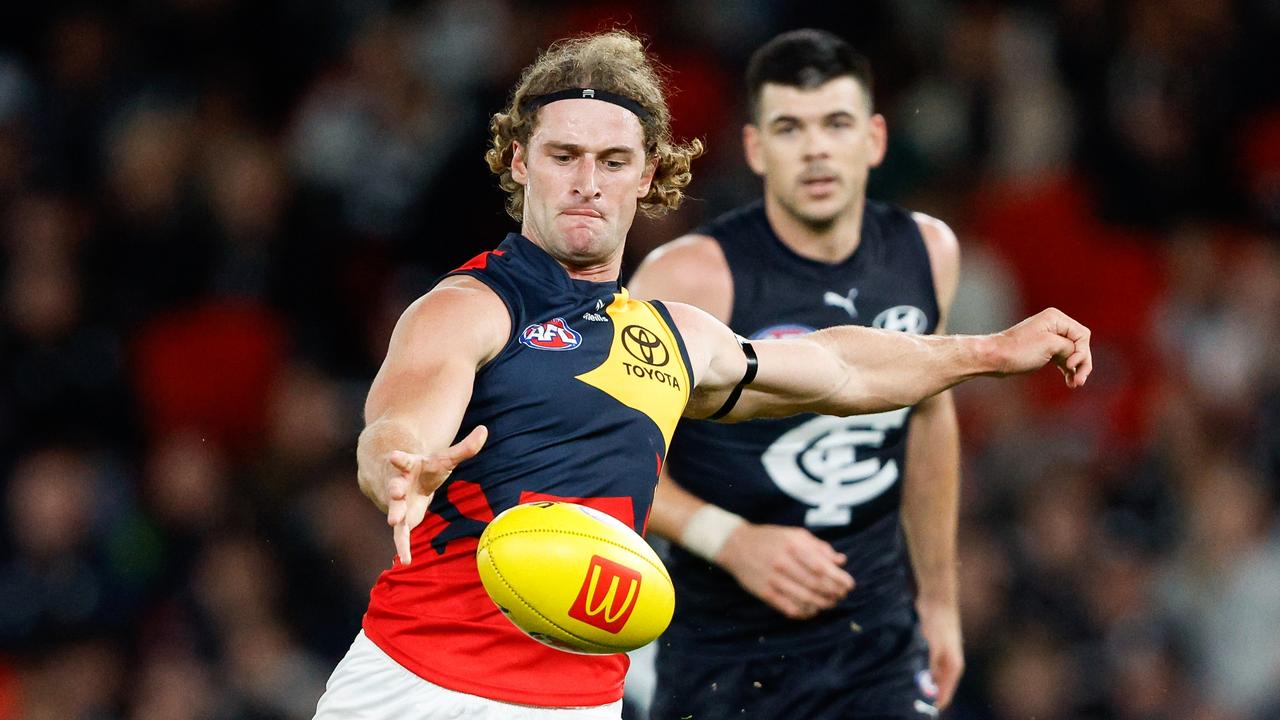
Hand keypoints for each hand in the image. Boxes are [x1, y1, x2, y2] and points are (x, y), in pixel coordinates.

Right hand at [384, 425, 487, 565]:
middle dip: (394, 489)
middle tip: (395, 492)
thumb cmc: (426, 468)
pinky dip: (402, 546)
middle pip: (394, 486)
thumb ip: (465, 448)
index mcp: (408, 466)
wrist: (402, 479)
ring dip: (394, 515)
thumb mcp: (445, 458)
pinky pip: (400, 535)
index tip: (395, 456)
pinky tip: (406, 560)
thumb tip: (485, 429)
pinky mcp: (400, 520)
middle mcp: (398, 484)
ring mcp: (396, 503)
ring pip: (394, 510)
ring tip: (394, 521)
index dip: (399, 458)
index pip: (403, 460)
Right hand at [715, 523, 854, 618]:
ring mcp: (773, 579)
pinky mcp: (765, 593)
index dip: (839, 579)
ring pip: (805, 598)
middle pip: (816, 585)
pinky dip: (804, 612)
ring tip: (830, 603)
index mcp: (793, 546)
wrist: (736, 545)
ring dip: (822, 604)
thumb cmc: (771, 539)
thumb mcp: (796, 535)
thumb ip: (819, 547)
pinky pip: (789, 608)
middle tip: (841, 596)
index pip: (822, 568)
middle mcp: (784, 563)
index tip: (849, 585)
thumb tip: (841, 561)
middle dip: (834, 593)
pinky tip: (812, 610)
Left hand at [917, 599, 963, 709]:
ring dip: (931, 682)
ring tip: (920, 692)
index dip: (941, 699)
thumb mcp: (936, 644)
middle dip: (935, 693)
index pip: (948, 687)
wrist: (937, 600)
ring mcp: (943, 652)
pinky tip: (919, 673)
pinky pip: (931, 663)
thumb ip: (935, 662)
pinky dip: (926, 670)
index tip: (933, 709)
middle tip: (923, 703)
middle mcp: (950, 660)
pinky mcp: (934, 645)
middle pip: (943, 682)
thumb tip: (933, 681)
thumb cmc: (939, 621)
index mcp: (954, 663)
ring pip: (937, 673)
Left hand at [992, 307, 1091, 386]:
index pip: (1082, 335)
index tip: (1070, 365)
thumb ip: (1070, 348)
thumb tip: (1076, 355)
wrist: (994, 358)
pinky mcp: (1044, 350)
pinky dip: (1068, 370)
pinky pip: (1063, 359)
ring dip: (1076, 369)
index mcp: (1055, 318)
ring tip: (1076, 384)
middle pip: (1079, 345)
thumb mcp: (1049, 345)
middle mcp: (1054, 325)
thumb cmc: (1019, 350)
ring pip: (1072, 354)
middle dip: (1082, 363)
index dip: (1081, 352)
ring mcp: (1049, 338)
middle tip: (1080, 381)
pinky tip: (1070, 381)